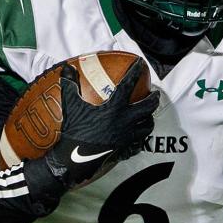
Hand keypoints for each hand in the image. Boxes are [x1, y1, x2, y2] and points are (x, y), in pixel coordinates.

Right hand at [45, 60, 158, 188]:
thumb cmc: (73, 130)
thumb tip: (67, 68)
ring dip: (150, 118)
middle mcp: (125, 121)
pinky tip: (139, 136)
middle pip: (147, 107)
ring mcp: (127, 137)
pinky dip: (141, 138)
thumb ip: (70, 85)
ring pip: (147, 126)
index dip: (134, 72)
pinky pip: (139, 143)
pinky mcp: (125, 149)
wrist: (74, 158)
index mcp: (114, 108)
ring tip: (148, 114)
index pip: (128, 85)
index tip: (139, 64)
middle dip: (154, 99)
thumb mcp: (71, 105)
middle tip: (155, 93)